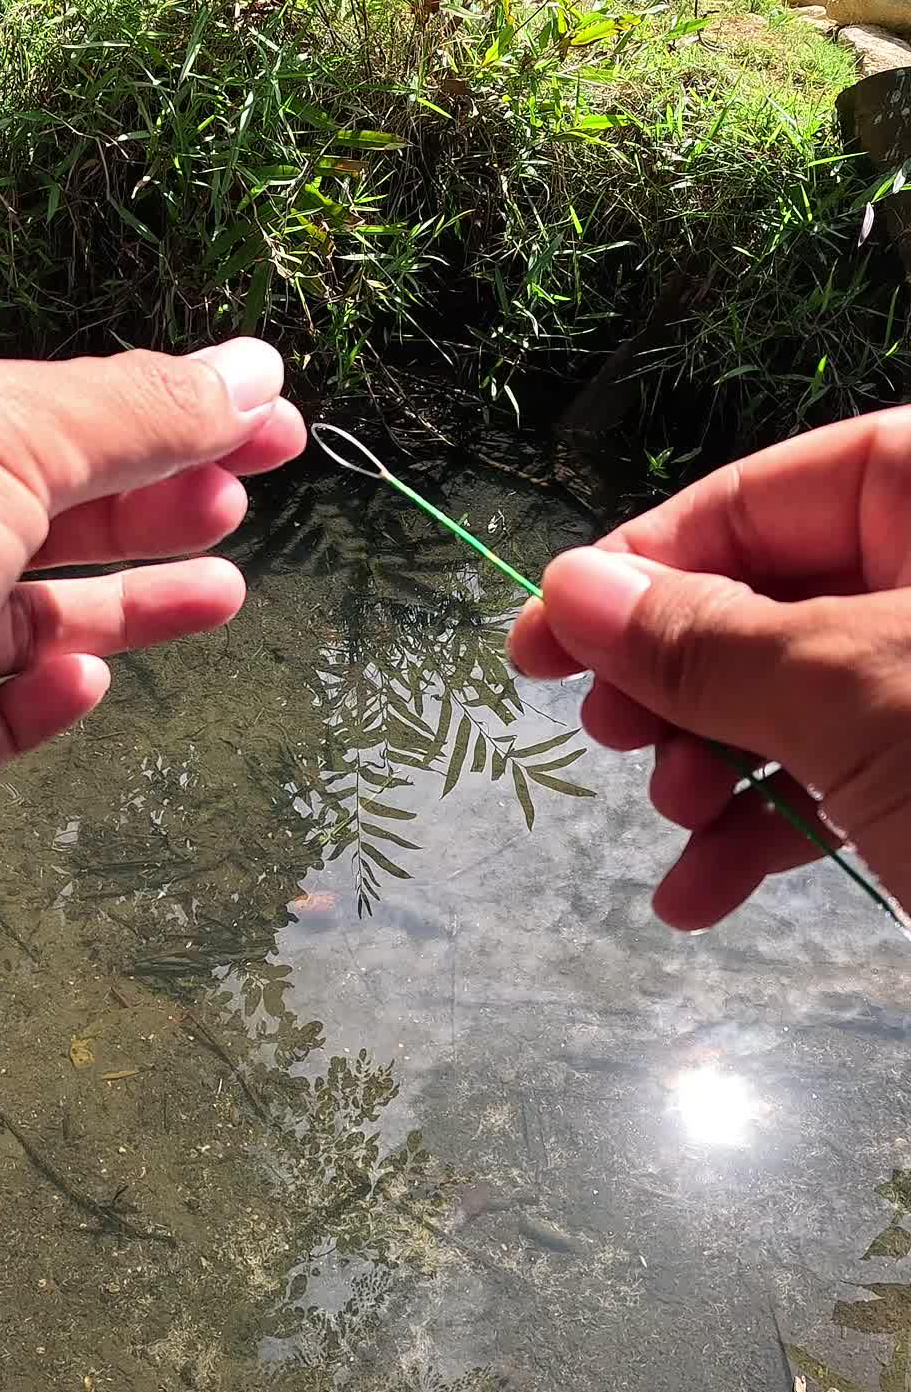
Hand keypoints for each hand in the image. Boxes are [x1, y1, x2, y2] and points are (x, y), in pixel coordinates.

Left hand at [0, 338, 304, 903]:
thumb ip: (129, 411)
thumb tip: (248, 369)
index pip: (51, 406)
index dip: (167, 410)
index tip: (266, 422)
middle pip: (46, 504)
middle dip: (157, 499)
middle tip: (249, 495)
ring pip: (22, 616)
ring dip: (125, 601)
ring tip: (218, 592)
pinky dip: (40, 701)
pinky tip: (86, 683)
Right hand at [509, 409, 910, 926]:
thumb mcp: (847, 690)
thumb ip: (702, 640)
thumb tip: (563, 586)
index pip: (760, 494)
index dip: (645, 565)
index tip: (544, 637)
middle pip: (764, 597)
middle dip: (676, 680)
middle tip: (610, 732)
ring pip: (790, 696)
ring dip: (708, 762)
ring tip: (678, 814)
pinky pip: (841, 776)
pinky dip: (767, 830)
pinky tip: (700, 897)